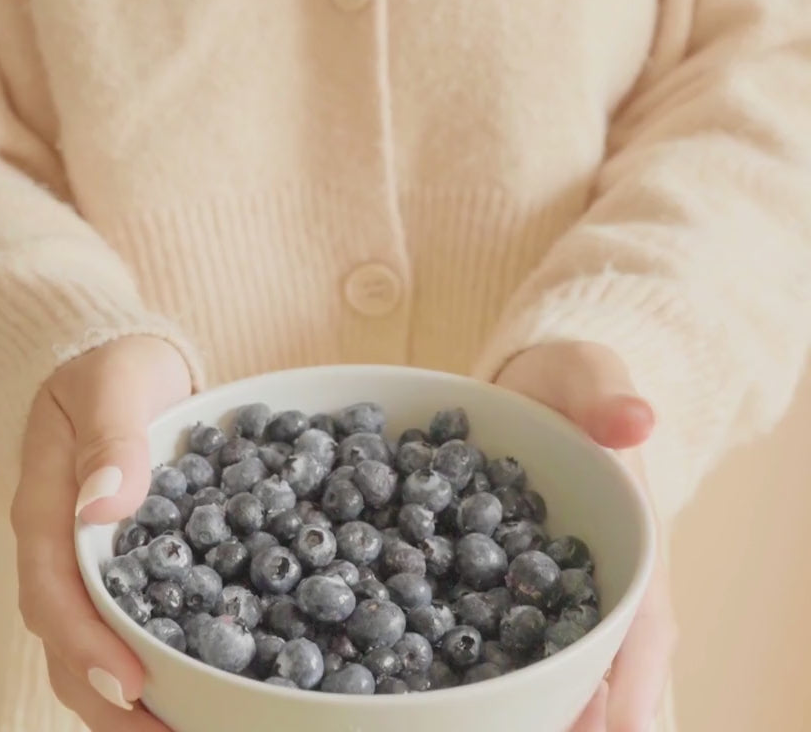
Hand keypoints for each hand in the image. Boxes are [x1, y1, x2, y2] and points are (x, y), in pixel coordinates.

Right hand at [11, 335, 191, 729]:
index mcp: (48, 509)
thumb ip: (110, 438)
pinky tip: (200, 680)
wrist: (117, 368)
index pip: (52, 591)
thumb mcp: (112, 386)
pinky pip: (131, 619)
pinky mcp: (125, 563)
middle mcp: (62, 548)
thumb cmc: (109, 370)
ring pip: (93, 642)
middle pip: (67, 640)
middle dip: (109, 697)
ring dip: (129, 695)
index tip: (132, 682)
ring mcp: (89, 561)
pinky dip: (157, 656)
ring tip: (185, 728)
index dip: (86, 643)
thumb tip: (106, 502)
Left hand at [495, 341, 676, 731]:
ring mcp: (546, 588)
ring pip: (546, 660)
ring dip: (525, 698)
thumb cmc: (572, 382)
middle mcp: (592, 582)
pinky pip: (492, 627)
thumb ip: (608, 396)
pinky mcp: (501, 580)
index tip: (615, 730)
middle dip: (574, 713)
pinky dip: (472, 659)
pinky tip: (431, 681)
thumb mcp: (591, 377)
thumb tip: (636, 419)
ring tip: (473, 725)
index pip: (644, 628)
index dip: (632, 687)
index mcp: (631, 545)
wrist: (530, 383)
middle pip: (596, 666)